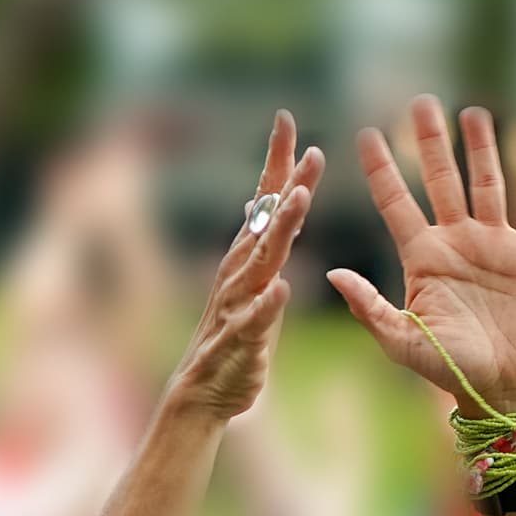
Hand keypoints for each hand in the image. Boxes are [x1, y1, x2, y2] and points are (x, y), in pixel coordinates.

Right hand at [163, 113, 321, 423]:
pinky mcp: (238, 343)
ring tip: (301, 200)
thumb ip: (258, 242)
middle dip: (288, 185)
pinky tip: (283, 288)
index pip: (263, 202)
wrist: (203, 394)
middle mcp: (238, 275)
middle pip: (267, 223)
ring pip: (260, 264)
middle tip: (313, 153)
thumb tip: (259, 201)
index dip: (276, 162)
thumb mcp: (251, 283)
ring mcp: (235, 306)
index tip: (288, 121)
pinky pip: (254, 322)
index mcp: (248, 260)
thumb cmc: (233, 339)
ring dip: (280, 231)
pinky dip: (267, 305)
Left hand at [331, 98, 515, 421]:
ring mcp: (495, 246)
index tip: (365, 133)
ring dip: (481, 150)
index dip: (381, 170)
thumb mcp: (401, 342)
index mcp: (422, 258)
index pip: (396, 203)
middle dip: (429, 143)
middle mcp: (457, 243)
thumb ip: (369, 307)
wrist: (499, 389)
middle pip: (441, 181)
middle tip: (420, 103)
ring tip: (472, 112)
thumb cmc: (447, 370)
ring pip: (487, 185)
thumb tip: (332, 274)